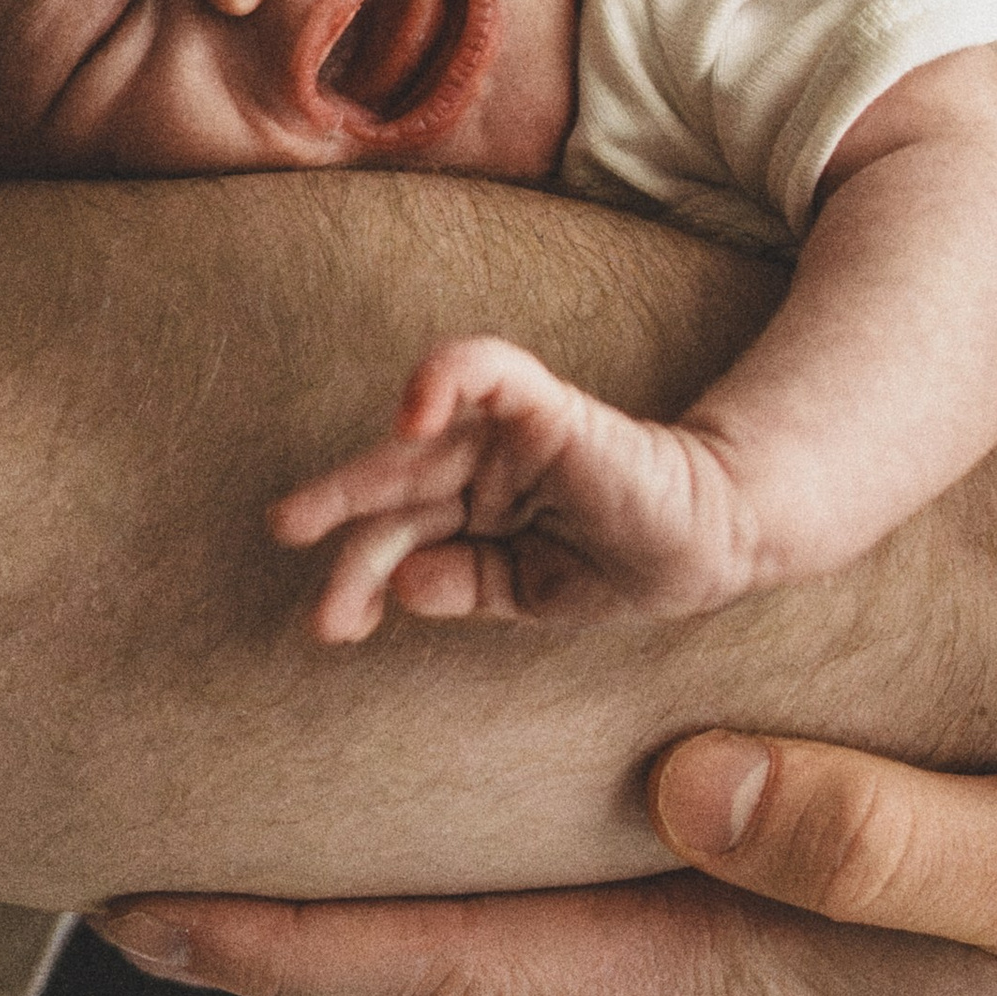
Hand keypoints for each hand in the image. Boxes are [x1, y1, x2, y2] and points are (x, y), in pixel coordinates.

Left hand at [92, 733, 996, 995]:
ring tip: (281, 866)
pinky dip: (504, 959)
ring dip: (395, 958)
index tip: (137, 911)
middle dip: (301, 953)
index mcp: (759, 994)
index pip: (467, 973)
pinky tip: (498, 881)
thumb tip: (690, 788)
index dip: (295, 945)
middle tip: (142, 879)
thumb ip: (877, 830)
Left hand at [270, 334, 763, 627]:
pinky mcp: (544, 404)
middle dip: (338, 513)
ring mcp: (509, 431)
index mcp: (474, 511)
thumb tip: (403, 584)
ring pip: (419, 443)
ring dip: (361, 479)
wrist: (711, 547)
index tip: (332, 624)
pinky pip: (485, 371)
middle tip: (285, 532)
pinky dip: (445, 377)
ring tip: (304, 519)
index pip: (399, 532)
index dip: (358, 569)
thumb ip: (467, 584)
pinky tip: (412, 412)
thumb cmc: (620, 566)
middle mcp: (482, 465)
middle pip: (394, 487)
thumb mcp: (529, 593)